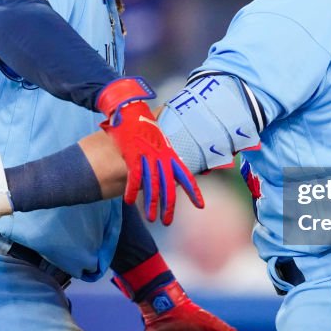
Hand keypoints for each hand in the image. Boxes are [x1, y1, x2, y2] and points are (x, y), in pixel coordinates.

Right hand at [96, 77, 202, 223]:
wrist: (129, 108)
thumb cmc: (142, 123)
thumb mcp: (157, 136)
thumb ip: (162, 150)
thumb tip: (166, 160)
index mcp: (169, 153)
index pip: (185, 175)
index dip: (193, 191)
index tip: (200, 205)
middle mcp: (161, 156)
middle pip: (169, 187)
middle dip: (169, 206)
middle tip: (167, 222)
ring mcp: (148, 156)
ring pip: (153, 186)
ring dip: (151, 204)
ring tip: (151, 219)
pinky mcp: (133, 155)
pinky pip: (135, 177)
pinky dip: (132, 191)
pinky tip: (130, 202)